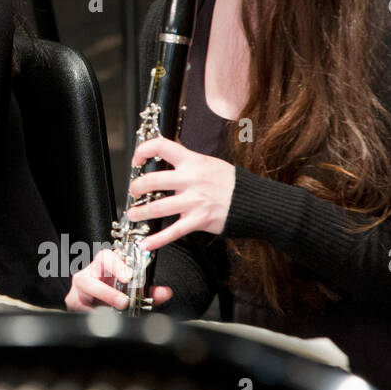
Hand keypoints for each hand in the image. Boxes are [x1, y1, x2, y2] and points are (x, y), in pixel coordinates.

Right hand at [65, 247, 174, 311]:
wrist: (97, 309)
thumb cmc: (116, 296)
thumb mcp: (135, 294)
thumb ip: (149, 293)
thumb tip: (165, 292)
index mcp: (104, 267)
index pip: (106, 257)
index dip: (117, 265)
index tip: (129, 276)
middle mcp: (88, 275)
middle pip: (88, 278)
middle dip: (107, 291)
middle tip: (124, 301)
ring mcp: (77, 290)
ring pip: (83, 289)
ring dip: (102, 301)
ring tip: (118, 309)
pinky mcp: (73, 304)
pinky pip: (80, 308)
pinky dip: (93, 314)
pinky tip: (102, 317)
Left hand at [124, 136, 235, 250]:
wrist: (257, 202)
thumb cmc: (232, 183)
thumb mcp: (210, 163)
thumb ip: (188, 163)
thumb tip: (166, 160)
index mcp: (193, 161)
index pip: (162, 146)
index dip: (143, 150)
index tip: (137, 160)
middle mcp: (191, 179)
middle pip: (152, 180)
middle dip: (136, 187)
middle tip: (133, 191)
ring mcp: (195, 201)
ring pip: (158, 207)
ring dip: (140, 212)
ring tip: (133, 214)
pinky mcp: (199, 220)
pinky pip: (174, 232)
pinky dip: (157, 240)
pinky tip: (146, 244)